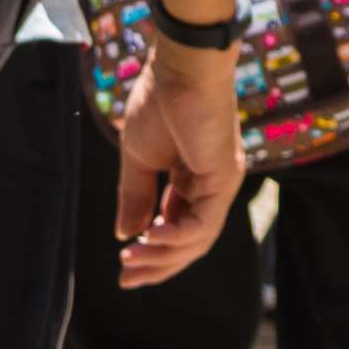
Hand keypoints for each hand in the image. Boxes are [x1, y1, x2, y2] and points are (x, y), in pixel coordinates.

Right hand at [106, 46, 244, 289]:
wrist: (181, 68)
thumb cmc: (159, 102)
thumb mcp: (138, 158)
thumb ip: (136, 197)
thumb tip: (126, 234)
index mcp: (192, 177)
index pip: (178, 226)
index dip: (153, 250)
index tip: (124, 265)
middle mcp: (212, 184)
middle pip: (190, 241)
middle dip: (157, 264)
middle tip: (126, 280)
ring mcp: (222, 182)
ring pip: (197, 238)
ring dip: (162, 256)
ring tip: (129, 262)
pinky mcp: (225, 177)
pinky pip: (203, 222)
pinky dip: (176, 237)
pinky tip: (149, 238)